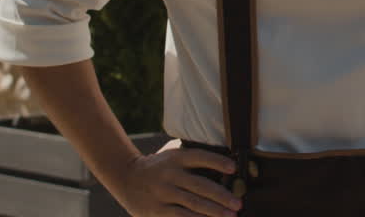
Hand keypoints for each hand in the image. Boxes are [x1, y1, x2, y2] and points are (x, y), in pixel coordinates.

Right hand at [107, 138, 243, 216]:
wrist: (126, 177)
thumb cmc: (158, 166)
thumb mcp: (171, 155)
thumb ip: (192, 158)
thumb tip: (224, 163)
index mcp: (176, 158)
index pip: (199, 157)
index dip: (217, 161)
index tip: (233, 168)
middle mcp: (170, 174)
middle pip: (200, 185)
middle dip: (221, 196)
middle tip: (238, 203)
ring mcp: (163, 193)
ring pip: (192, 204)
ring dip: (214, 211)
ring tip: (230, 215)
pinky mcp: (157, 210)